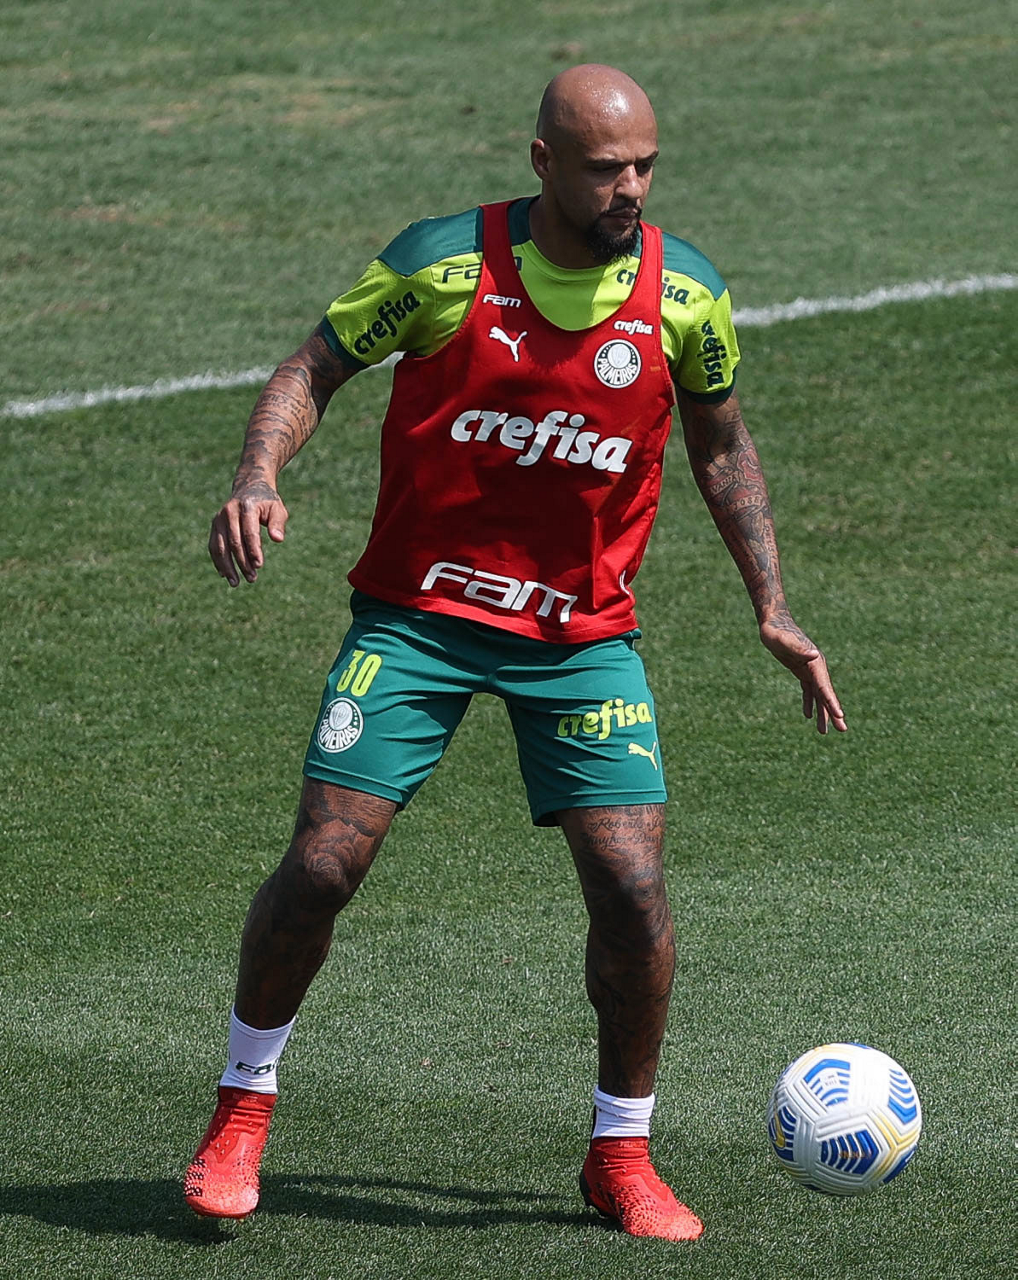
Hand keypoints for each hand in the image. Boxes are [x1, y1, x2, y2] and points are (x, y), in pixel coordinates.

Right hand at [208, 479, 288, 585]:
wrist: (249, 488)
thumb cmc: (267, 502)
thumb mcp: (278, 509)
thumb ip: (278, 523)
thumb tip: (278, 539)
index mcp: (246, 507)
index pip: (249, 533)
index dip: (254, 550)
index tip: (259, 566)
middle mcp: (229, 512)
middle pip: (234, 543)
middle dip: (242, 563)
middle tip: (252, 579)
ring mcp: (219, 519)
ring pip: (220, 547)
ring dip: (228, 567)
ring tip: (236, 583)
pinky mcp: (214, 525)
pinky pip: (213, 546)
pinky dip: (218, 561)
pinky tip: (225, 575)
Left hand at [759, 614, 846, 734]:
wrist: (772, 622)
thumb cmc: (776, 632)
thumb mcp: (784, 641)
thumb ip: (799, 649)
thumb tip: (815, 655)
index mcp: (815, 663)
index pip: (825, 686)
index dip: (832, 702)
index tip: (840, 715)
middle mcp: (816, 667)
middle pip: (826, 694)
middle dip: (834, 712)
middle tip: (842, 730)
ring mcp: (809, 669)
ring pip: (818, 695)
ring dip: (822, 712)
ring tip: (824, 731)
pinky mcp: (801, 670)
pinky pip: (808, 690)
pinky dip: (809, 702)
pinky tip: (808, 715)